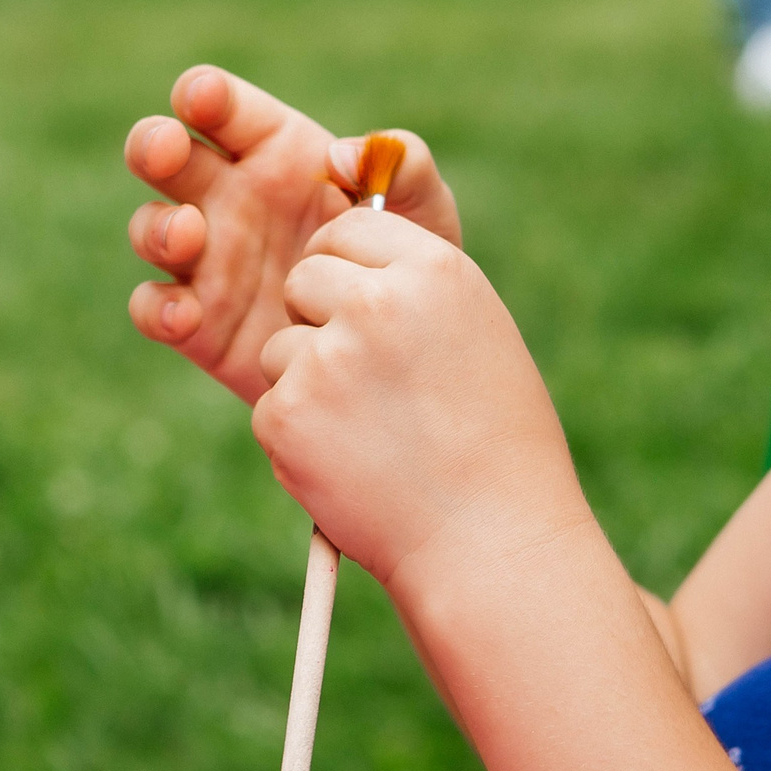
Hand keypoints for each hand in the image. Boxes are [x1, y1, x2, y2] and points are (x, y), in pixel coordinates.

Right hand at [125, 66, 461, 402]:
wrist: (401, 356)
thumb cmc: (407, 267)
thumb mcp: (425, 212)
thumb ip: (404, 167)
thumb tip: (340, 155)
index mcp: (274, 152)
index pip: (224, 108)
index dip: (205, 95)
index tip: (202, 99)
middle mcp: (228, 197)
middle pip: (163, 154)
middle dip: (153, 142)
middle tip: (166, 150)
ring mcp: (206, 258)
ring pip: (151, 228)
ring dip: (157, 226)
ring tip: (190, 236)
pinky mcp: (197, 321)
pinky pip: (152, 308)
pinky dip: (157, 308)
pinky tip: (187, 314)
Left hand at [252, 207, 587, 590]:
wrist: (491, 542)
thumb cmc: (498, 445)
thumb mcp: (476, 333)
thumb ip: (415, 288)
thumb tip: (352, 259)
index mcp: (434, 269)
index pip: (349, 228)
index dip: (346, 267)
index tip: (357, 303)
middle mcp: (377, 301)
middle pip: (303, 278)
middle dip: (317, 319)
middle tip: (363, 378)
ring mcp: (328, 357)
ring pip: (280, 346)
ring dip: (308, 382)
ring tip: (374, 433)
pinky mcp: (288, 413)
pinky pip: (272, 404)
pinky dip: (300, 436)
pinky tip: (355, 464)